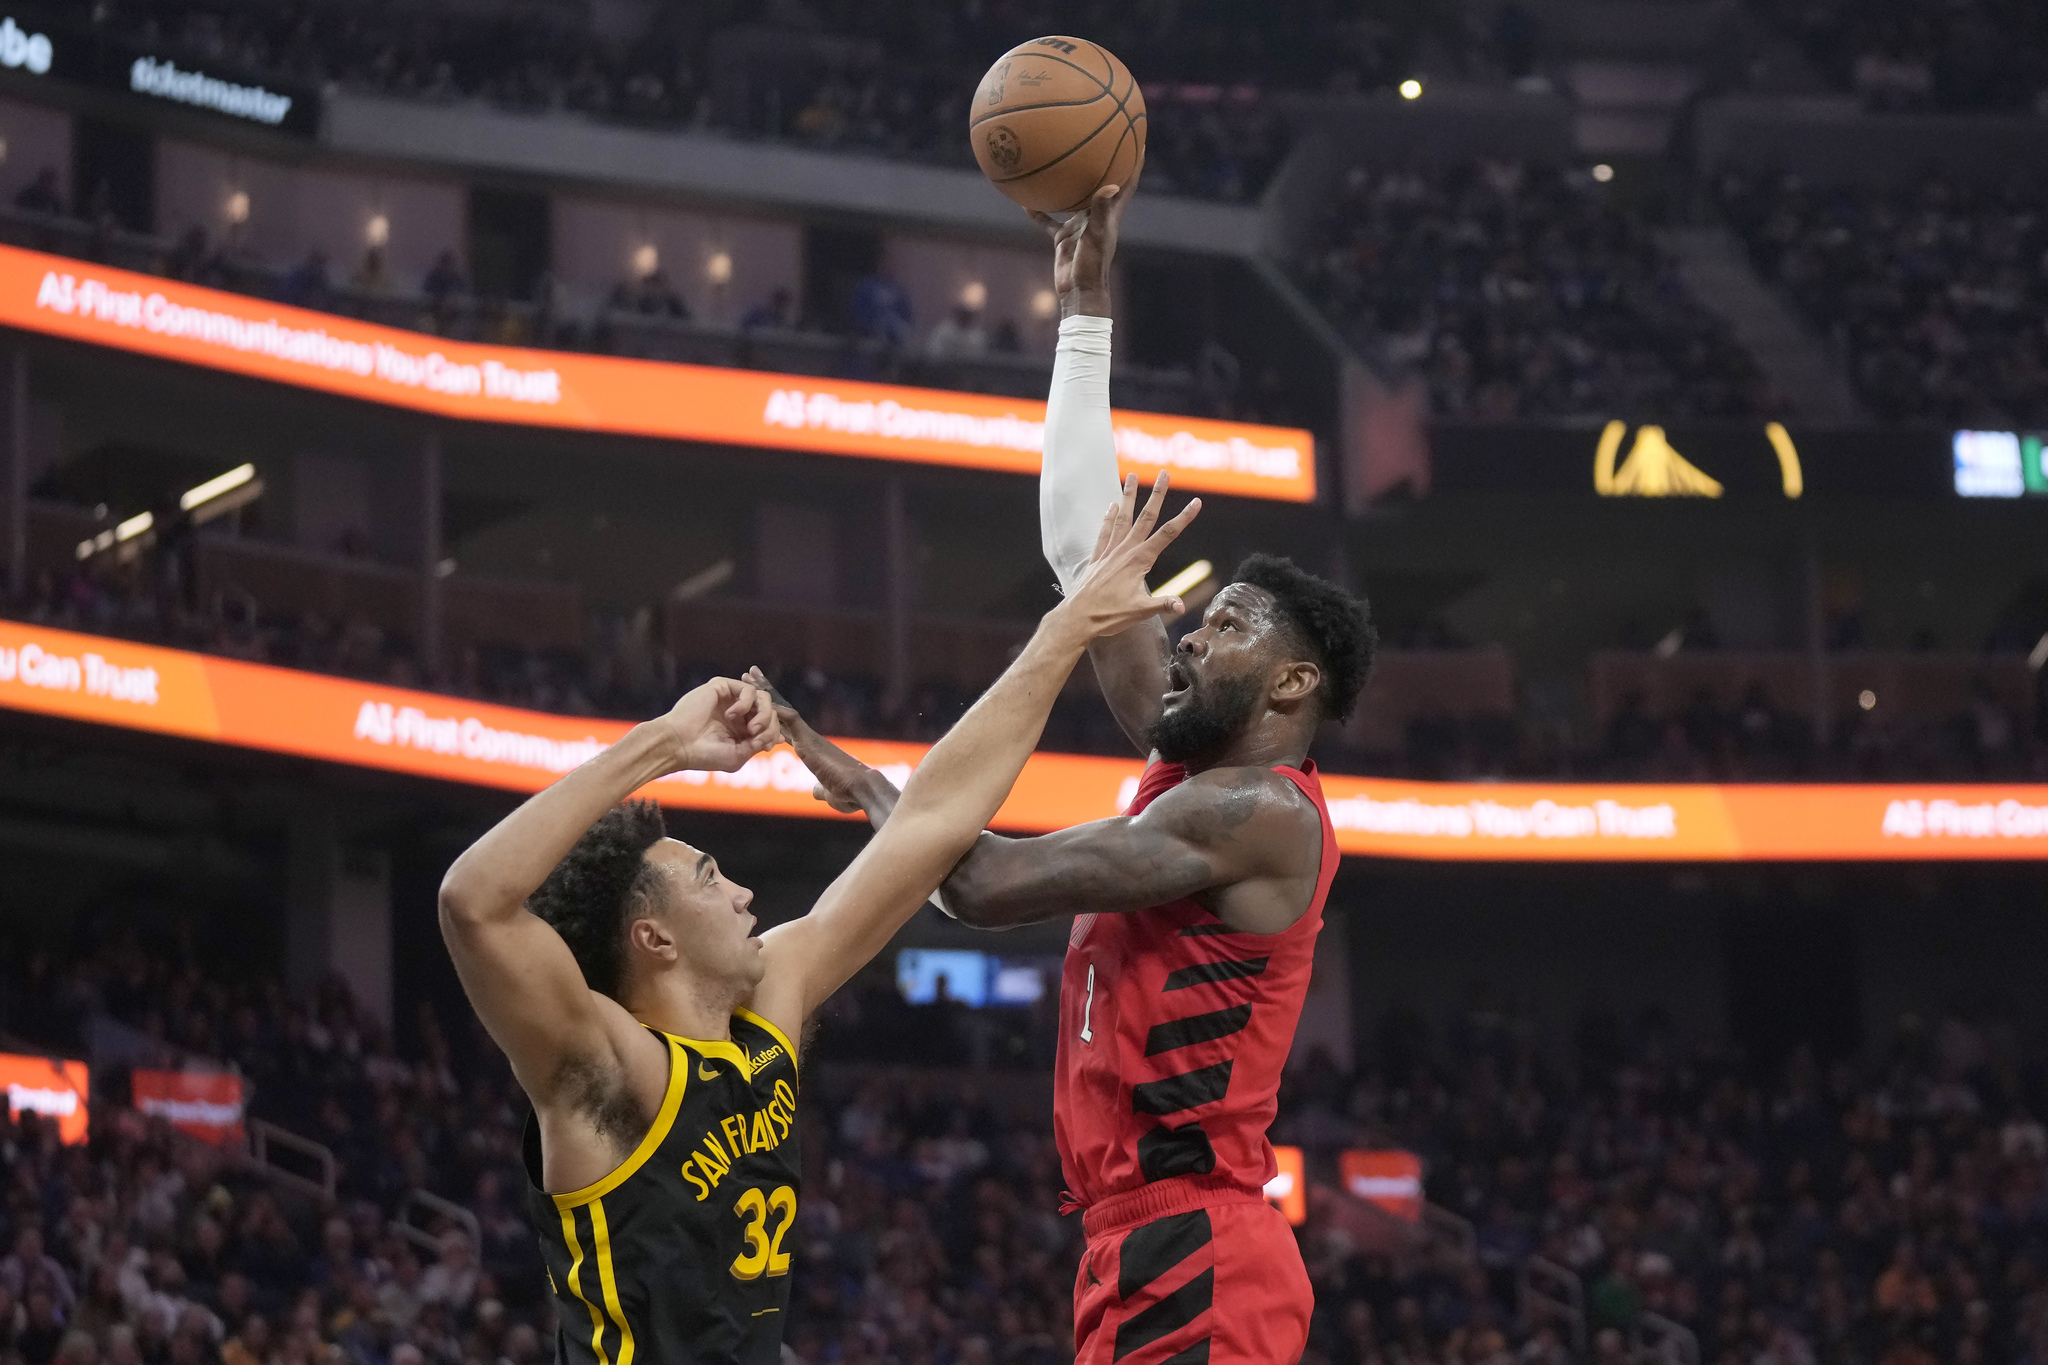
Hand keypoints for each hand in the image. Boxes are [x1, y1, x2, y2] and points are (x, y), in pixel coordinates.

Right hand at [658, 677, 778, 772]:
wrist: (679, 744)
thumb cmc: (704, 755)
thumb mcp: (738, 756)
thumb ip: (758, 744)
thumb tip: (778, 737)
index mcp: (742, 730)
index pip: (770, 725)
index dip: (774, 733)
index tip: (768, 745)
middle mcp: (739, 714)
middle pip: (771, 711)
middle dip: (770, 725)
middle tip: (757, 735)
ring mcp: (731, 700)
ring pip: (764, 699)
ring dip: (764, 715)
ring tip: (752, 728)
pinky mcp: (723, 687)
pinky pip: (748, 690)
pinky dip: (746, 703)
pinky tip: (731, 715)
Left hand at [744, 667, 873, 814]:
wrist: (861, 788)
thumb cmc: (849, 793)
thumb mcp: (829, 792)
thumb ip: (821, 789)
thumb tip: (817, 791)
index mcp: (809, 749)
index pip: (784, 726)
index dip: (768, 713)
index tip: (757, 701)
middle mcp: (807, 738)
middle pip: (780, 711)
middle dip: (764, 693)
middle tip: (749, 674)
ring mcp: (808, 737)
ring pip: (781, 709)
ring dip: (764, 692)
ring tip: (750, 675)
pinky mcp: (810, 741)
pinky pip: (790, 720)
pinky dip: (774, 708)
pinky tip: (759, 695)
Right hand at [1028, 149, 1142, 316]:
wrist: (1078, 292)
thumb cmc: (1092, 267)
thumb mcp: (1097, 236)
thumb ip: (1101, 211)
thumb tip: (1110, 185)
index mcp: (1111, 213)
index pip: (1128, 181)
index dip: (1135, 160)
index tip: (1138, 137)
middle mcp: (1097, 215)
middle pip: (1104, 182)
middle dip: (1105, 161)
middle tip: (1101, 137)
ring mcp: (1080, 225)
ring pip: (1074, 197)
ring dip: (1069, 182)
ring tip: (1059, 159)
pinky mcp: (1064, 237)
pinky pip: (1048, 220)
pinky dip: (1039, 210)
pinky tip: (1024, 198)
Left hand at [1054, 472, 1200, 640]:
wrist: (1077, 617)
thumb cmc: (1109, 616)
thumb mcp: (1140, 612)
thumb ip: (1163, 604)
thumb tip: (1182, 605)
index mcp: (1140, 560)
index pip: (1168, 534)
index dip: (1184, 518)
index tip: (1196, 502)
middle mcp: (1125, 550)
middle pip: (1146, 516)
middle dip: (1157, 494)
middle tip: (1164, 473)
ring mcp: (1110, 552)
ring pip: (1123, 517)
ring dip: (1129, 496)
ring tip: (1132, 476)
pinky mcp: (1097, 558)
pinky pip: (1105, 531)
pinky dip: (1109, 517)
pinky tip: (1112, 505)